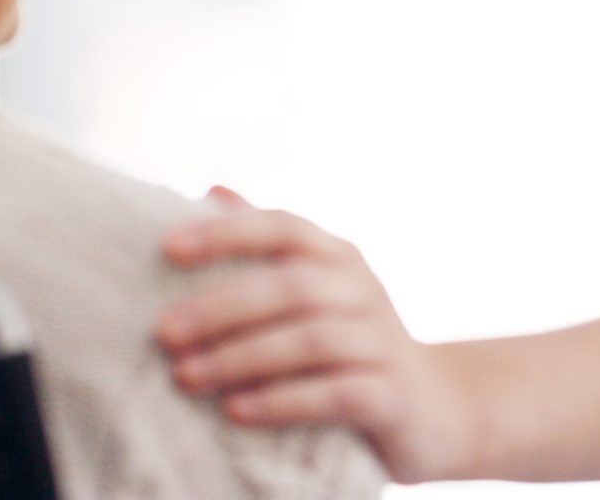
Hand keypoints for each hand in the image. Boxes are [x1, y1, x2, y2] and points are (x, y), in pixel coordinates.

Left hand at [154, 195, 477, 481]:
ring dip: (242, 357)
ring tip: (187, 376)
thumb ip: (269, 243)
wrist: (435, 405)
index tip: (167, 247)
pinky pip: (335, 394)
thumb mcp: (319, 285)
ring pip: (310, 340)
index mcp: (340, 255)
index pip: (284, 226)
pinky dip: (282, 401)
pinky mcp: (390, 394)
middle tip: (164, 332)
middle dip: (221, 307)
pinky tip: (237, 411)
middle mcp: (364, 289)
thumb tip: (212, 188)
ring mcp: (381, 341)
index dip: (228, 232)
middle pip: (291, 285)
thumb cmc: (354, 339)